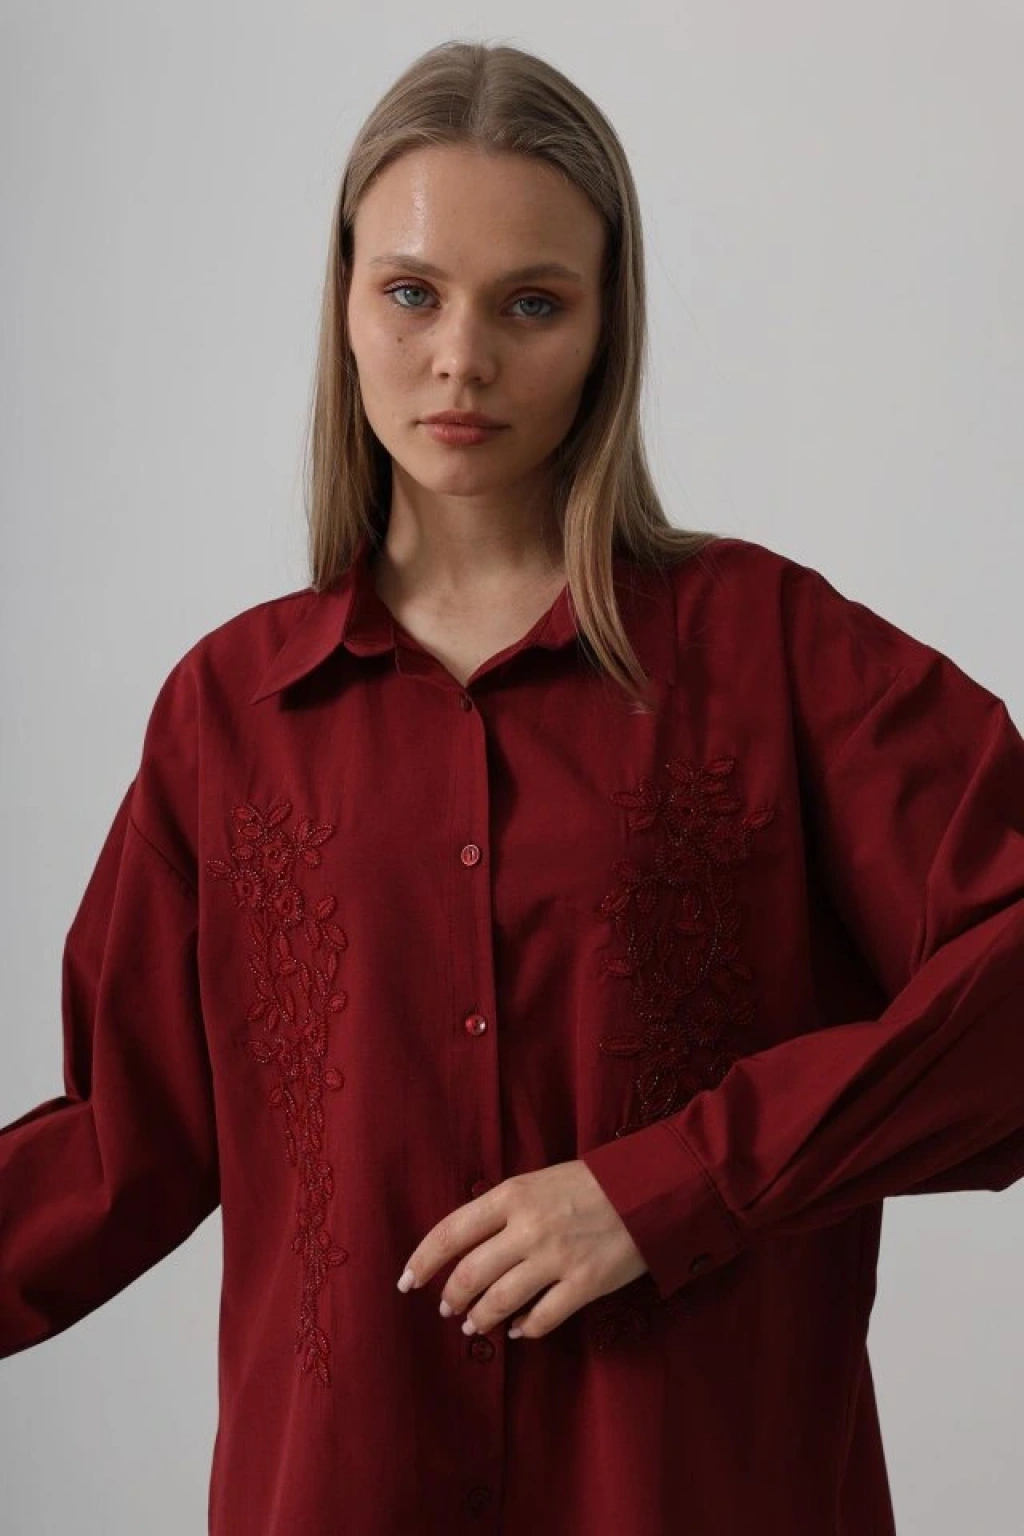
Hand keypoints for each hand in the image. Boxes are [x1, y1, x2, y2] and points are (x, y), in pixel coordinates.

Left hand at [396, 1158, 648, 1339]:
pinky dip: (525, 1329)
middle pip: (470, 1274)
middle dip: (451, 1297)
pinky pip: (542, 1319)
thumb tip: (471, 1246)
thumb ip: (504, 1210)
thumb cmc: (592, 1183)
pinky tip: (519, 1330)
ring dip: (480, 1318)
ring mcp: (557, 1258)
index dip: (422, 1261)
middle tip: (446, 1309)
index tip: (406, 1281)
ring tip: (473, 1324)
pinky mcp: (585, 1284)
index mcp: (512, 1195)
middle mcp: (528, 1227)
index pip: (451, 1232)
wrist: (652, 1188)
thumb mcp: (539, 1181)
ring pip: (499, 1302)